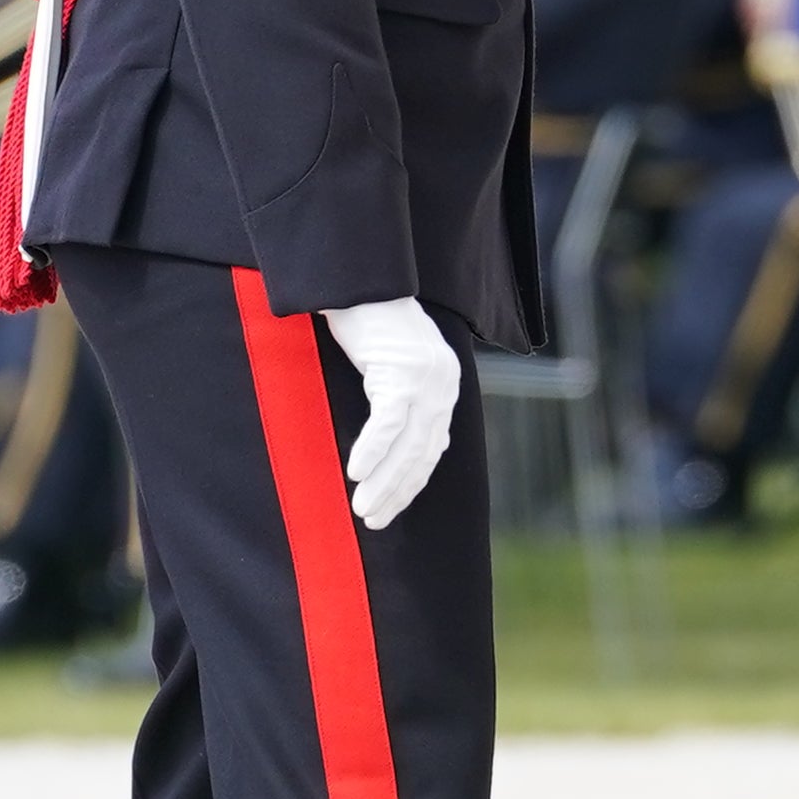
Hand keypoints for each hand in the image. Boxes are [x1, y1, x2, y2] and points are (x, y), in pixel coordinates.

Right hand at [318, 296, 463, 531]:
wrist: (360, 278)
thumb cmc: (367, 321)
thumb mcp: (391, 363)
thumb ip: (397, 396)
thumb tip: (386, 442)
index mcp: (443, 386)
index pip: (432, 448)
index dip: (411, 483)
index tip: (390, 509)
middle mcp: (442, 385)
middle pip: (422, 454)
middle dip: (397, 493)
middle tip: (373, 520)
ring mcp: (426, 379)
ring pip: (407, 446)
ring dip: (383, 482)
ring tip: (362, 509)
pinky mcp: (402, 372)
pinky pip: (387, 423)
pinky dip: (372, 451)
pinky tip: (355, 473)